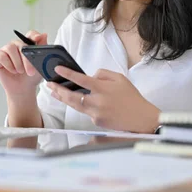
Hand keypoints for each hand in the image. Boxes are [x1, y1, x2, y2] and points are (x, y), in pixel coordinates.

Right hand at [0, 30, 47, 97]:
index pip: (31, 34)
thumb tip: (44, 34)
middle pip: (21, 44)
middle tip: (31, 72)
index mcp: (27, 44)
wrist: (23, 89)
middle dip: (26, 59)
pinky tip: (12, 71)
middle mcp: (16, 45)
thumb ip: (42, 49)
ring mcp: (6, 50)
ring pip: (10, 48)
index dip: (34, 35)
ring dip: (17, 63)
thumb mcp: (40, 64)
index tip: (37, 39)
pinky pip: (1, 56)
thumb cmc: (32, 76)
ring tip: (20, 72)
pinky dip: (8, 65)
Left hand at [46, 67, 160, 132]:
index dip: (67, 73)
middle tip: (49, 84)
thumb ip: (102, 74)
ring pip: (74, 105)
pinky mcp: (96, 122)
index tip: (57, 69)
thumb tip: (90, 76)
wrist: (141, 118)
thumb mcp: (119, 78)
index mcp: (102, 88)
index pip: (80, 79)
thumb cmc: (131, 97)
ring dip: (63, 98)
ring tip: (54, 92)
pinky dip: (81, 106)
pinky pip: (86, 112)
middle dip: (58, 90)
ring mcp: (95, 113)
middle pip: (71, 96)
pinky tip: (76, 101)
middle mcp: (97, 101)